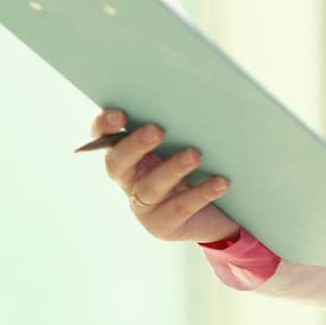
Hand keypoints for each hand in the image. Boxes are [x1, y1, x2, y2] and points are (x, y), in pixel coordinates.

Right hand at [90, 108, 241, 243]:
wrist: (220, 212)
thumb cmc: (201, 167)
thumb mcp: (189, 144)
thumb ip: (182, 126)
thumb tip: (194, 99)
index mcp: (131, 154)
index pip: (104, 138)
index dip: (104, 126)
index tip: (118, 114)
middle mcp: (130, 180)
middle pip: (118, 163)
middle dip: (134, 146)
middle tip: (157, 130)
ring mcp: (143, 207)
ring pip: (148, 188)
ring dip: (171, 169)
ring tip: (195, 155)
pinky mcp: (163, 226)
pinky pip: (179, 209)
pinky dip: (201, 193)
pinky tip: (221, 182)